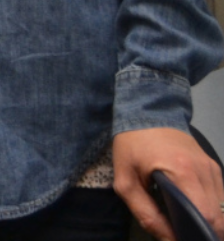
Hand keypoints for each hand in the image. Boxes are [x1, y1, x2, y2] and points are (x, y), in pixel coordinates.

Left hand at [113, 126, 223, 240]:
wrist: (145, 111)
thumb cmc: (132, 145)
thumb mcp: (126, 181)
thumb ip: (146, 213)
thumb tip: (169, 239)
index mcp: (183, 172)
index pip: (206, 215)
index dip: (199, 234)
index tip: (184, 238)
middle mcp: (205, 170)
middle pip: (219, 216)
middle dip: (207, 232)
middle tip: (186, 234)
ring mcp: (212, 168)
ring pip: (222, 208)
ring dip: (210, 221)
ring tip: (189, 225)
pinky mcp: (214, 167)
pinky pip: (219, 196)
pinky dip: (211, 209)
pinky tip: (195, 211)